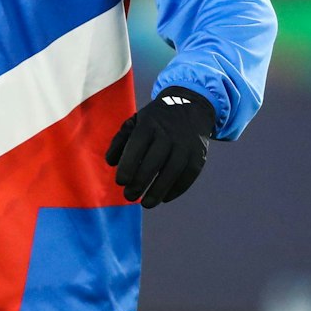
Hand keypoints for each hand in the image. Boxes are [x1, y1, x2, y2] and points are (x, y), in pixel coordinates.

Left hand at [105, 88, 216, 207]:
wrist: (190, 107)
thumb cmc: (154, 121)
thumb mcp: (135, 122)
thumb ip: (120, 141)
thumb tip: (111, 163)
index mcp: (149, 125)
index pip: (137, 147)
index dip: (128, 165)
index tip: (120, 182)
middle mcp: (169, 134)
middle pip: (154, 161)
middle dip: (141, 182)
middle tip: (129, 196)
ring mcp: (186, 144)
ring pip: (173, 170)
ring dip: (159, 190)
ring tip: (146, 203)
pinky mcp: (200, 154)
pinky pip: (189, 174)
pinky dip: (177, 188)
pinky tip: (164, 198)